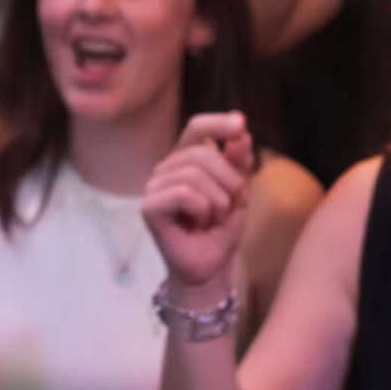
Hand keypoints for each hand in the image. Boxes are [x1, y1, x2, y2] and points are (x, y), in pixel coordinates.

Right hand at [140, 109, 259, 286]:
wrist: (211, 267)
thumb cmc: (221, 229)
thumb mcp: (238, 192)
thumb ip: (238, 163)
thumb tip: (241, 134)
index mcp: (186, 159)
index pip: (196, 128)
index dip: (217, 123)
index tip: (240, 124)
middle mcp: (166, 168)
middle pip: (201, 151)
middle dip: (228, 178)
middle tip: (232, 203)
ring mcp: (154, 187)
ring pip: (193, 174)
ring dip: (218, 199)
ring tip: (216, 217)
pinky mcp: (149, 207)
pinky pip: (183, 193)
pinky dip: (202, 209)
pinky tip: (200, 223)